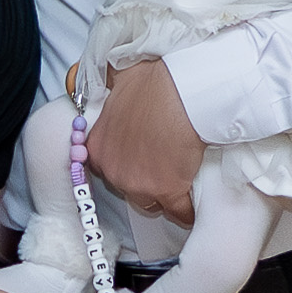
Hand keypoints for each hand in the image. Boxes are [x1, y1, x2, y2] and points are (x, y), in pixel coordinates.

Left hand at [88, 58, 203, 220]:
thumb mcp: (117, 80)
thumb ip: (108, 89)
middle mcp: (113, 170)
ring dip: (163, 197)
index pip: (108, 168)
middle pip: (128, 188)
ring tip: (179, 186)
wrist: (179, 93)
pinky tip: (193, 205)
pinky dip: (187, 210)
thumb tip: (110, 81)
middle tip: (161, 168)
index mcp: (98, 146)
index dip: (126, 165)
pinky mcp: (167, 192)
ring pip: (151, 203)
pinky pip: (179, 212)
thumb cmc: (153, 81)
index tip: (139, 162)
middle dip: (143, 181)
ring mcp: (139, 184)